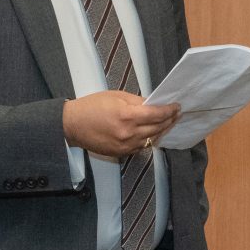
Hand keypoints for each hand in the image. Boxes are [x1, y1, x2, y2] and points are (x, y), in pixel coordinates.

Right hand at [62, 90, 178, 158]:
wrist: (73, 125)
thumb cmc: (92, 106)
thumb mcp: (116, 96)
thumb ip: (137, 101)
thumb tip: (153, 104)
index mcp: (127, 116)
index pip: (157, 114)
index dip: (169, 110)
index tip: (177, 106)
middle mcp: (129, 133)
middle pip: (157, 128)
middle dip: (169, 120)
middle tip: (176, 114)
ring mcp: (126, 145)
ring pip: (151, 138)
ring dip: (161, 130)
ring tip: (167, 122)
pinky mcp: (122, 153)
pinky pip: (141, 146)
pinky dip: (148, 138)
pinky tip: (151, 132)